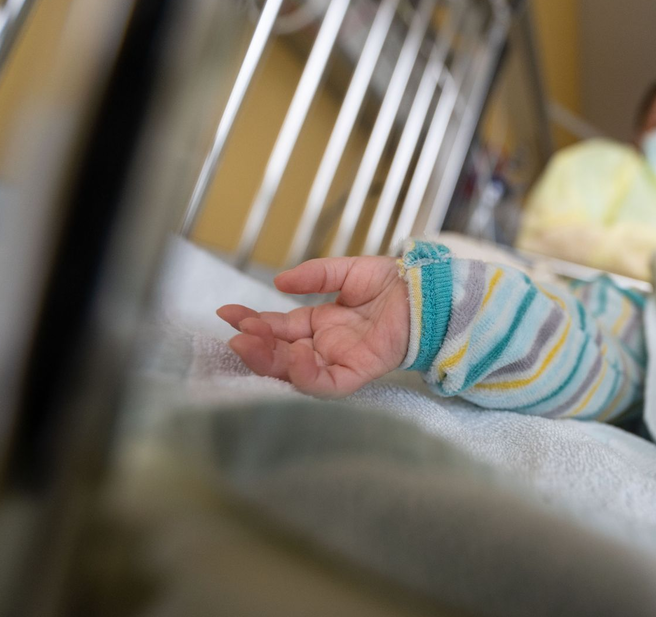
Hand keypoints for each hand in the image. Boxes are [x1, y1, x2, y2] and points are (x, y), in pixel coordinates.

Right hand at [217, 256, 408, 395]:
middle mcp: (326, 346)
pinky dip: (308, 374)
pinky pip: (327, 383)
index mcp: (320, 324)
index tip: (227, 313)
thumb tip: (278, 281)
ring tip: (250, 343)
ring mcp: (340, 361)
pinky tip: (296, 354)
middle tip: (235, 335)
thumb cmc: (394, 283)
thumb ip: (315, 276)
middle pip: (281, 354)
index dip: (253, 322)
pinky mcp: (359, 372)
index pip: (278, 329)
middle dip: (255, 346)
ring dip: (271, 361)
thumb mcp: (347, 272)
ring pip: (297, 373)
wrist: (428, 291)